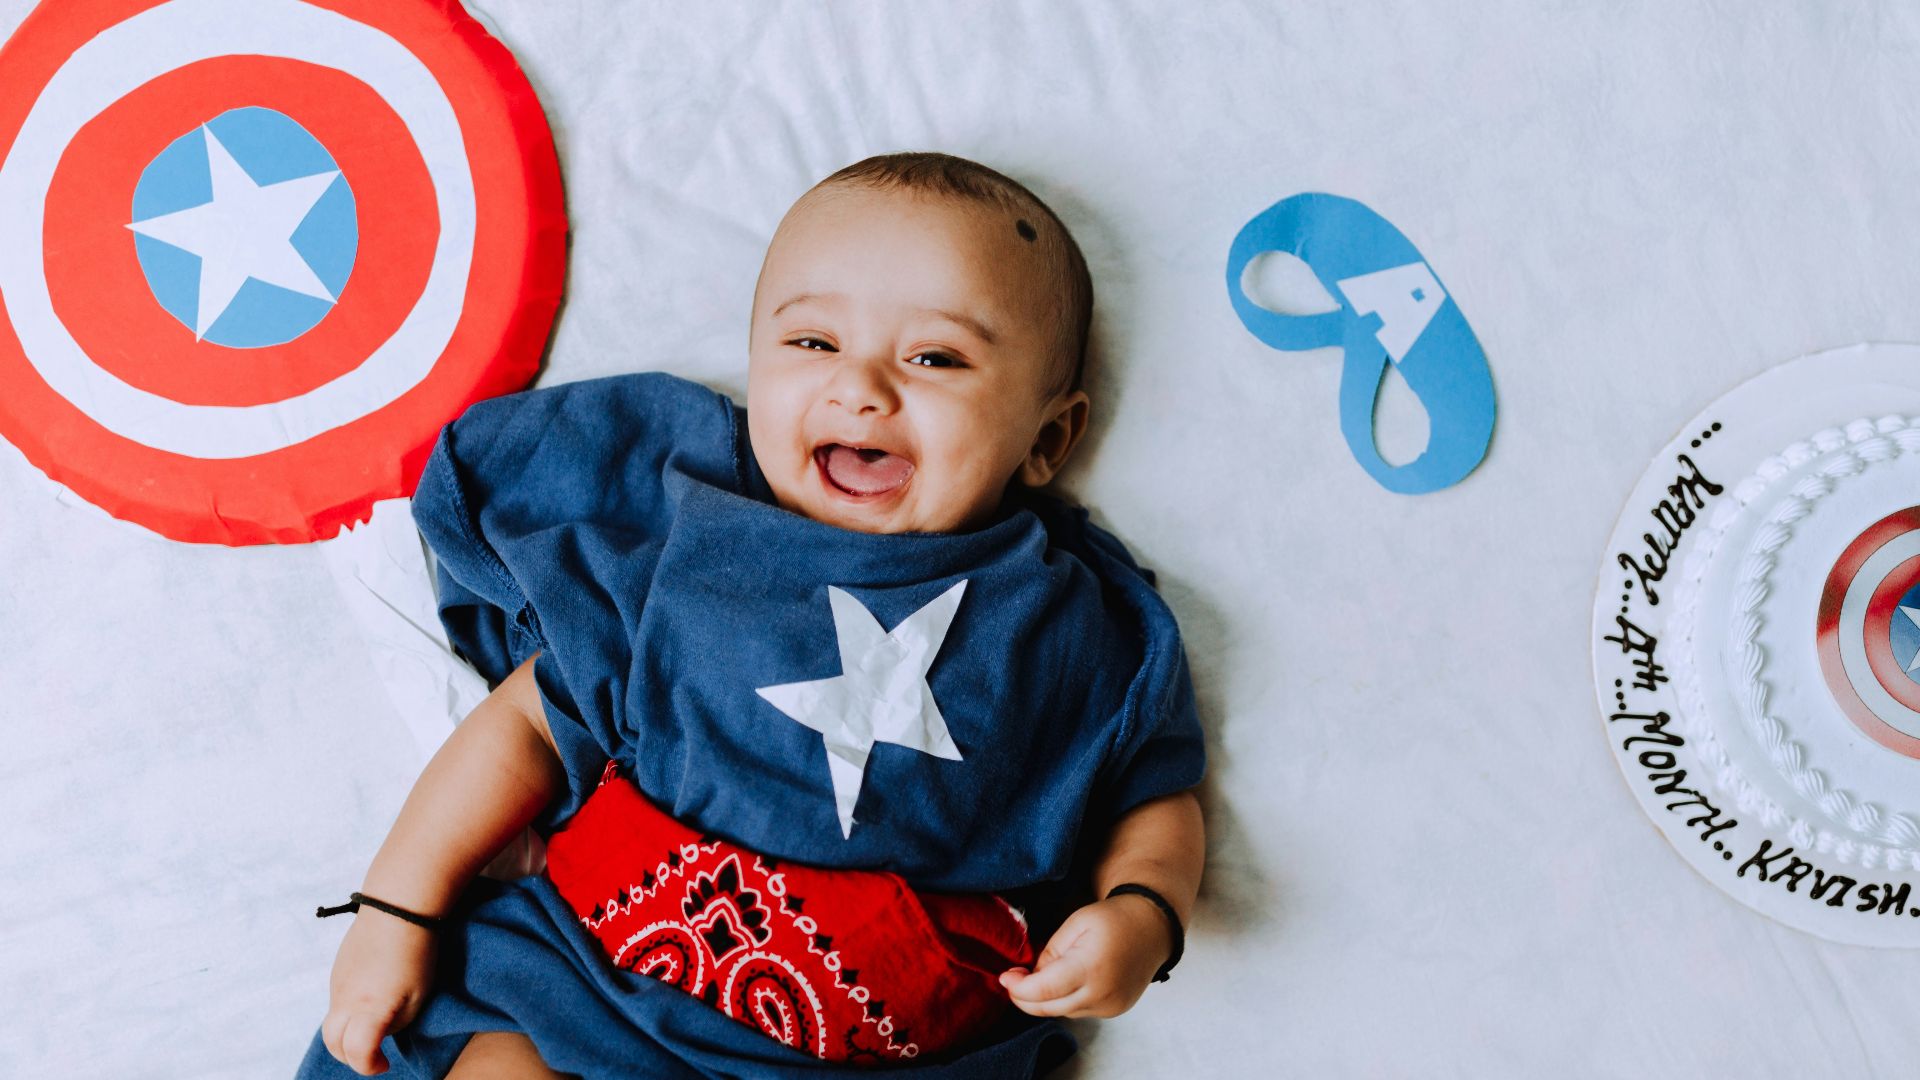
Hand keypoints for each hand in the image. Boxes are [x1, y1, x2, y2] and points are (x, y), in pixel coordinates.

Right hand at [321, 909, 437, 1074]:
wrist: (397, 908)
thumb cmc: (415, 953)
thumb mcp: (417, 996)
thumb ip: (396, 1022)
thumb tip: (381, 1031)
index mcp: (368, 1010)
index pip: (357, 1052)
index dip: (369, 1066)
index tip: (385, 1064)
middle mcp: (345, 1000)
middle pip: (334, 1043)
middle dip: (352, 1056)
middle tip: (375, 1053)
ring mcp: (337, 984)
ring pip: (332, 1022)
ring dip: (348, 1034)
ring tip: (374, 1027)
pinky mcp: (336, 970)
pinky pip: (336, 1001)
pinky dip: (348, 1013)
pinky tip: (370, 999)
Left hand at [997, 894, 1172, 1017]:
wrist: (1152, 929)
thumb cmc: (1112, 919)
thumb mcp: (1075, 924)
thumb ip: (1050, 952)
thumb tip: (1030, 977)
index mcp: (1090, 967)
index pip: (1043, 990)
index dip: (1017, 987)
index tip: (1004, 977)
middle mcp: (1102, 993)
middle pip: (1048, 1008)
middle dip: (1024, 997)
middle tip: (1013, 979)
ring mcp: (1110, 1006)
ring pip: (1062, 1012)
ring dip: (1044, 1000)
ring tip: (1040, 976)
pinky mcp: (1114, 1011)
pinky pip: (1078, 1011)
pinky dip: (1065, 1001)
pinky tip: (1064, 983)